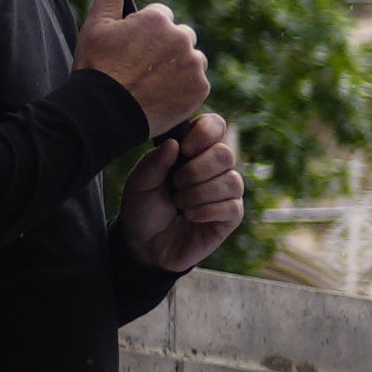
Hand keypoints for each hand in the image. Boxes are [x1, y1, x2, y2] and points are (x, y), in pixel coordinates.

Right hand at [76, 0, 208, 131]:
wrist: (104, 111)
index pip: (161, 17)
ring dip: (176, 66)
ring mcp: (194, 64)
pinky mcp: (201, 88)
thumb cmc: (96, 67)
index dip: (144, 33)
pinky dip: (183, 88)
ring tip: (150, 82)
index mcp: (158, 19)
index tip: (131, 49)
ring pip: (190, 59)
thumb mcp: (96, 25)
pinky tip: (161, 94)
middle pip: (179, 36)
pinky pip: (196, 82)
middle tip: (141, 67)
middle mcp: (182, 37)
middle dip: (164, 47)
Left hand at [119, 111, 243, 271]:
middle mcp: (214, 169)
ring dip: (199, 194)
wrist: (144, 245)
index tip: (184, 150)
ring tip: (180, 205)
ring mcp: (226, 193)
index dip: (204, 133)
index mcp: (194, 152)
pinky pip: (232, 206)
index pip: (215, 126)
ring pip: (231, 181)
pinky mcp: (231, 217)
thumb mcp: (139, 182)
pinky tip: (190, 217)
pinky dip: (206, 211)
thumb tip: (174, 143)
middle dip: (196, 171)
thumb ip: (154, 161)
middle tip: (175, 184)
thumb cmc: (143, 209)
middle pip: (225, 154)